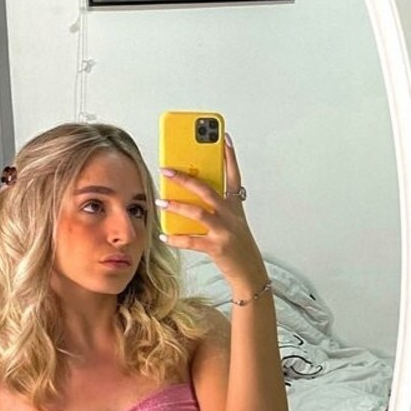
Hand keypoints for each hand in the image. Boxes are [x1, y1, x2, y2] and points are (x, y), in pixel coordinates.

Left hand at [157, 135, 266, 292]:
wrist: (250, 273)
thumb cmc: (237, 246)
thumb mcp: (232, 222)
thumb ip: (215, 207)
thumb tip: (188, 194)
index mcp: (235, 207)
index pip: (234, 176)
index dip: (230, 157)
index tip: (223, 138)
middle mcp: (231, 216)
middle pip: (208, 190)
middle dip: (186, 178)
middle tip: (167, 169)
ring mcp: (225, 232)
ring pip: (198, 213)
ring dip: (177, 206)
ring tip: (160, 201)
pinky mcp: (218, 248)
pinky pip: (192, 241)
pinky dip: (176, 238)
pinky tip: (164, 235)